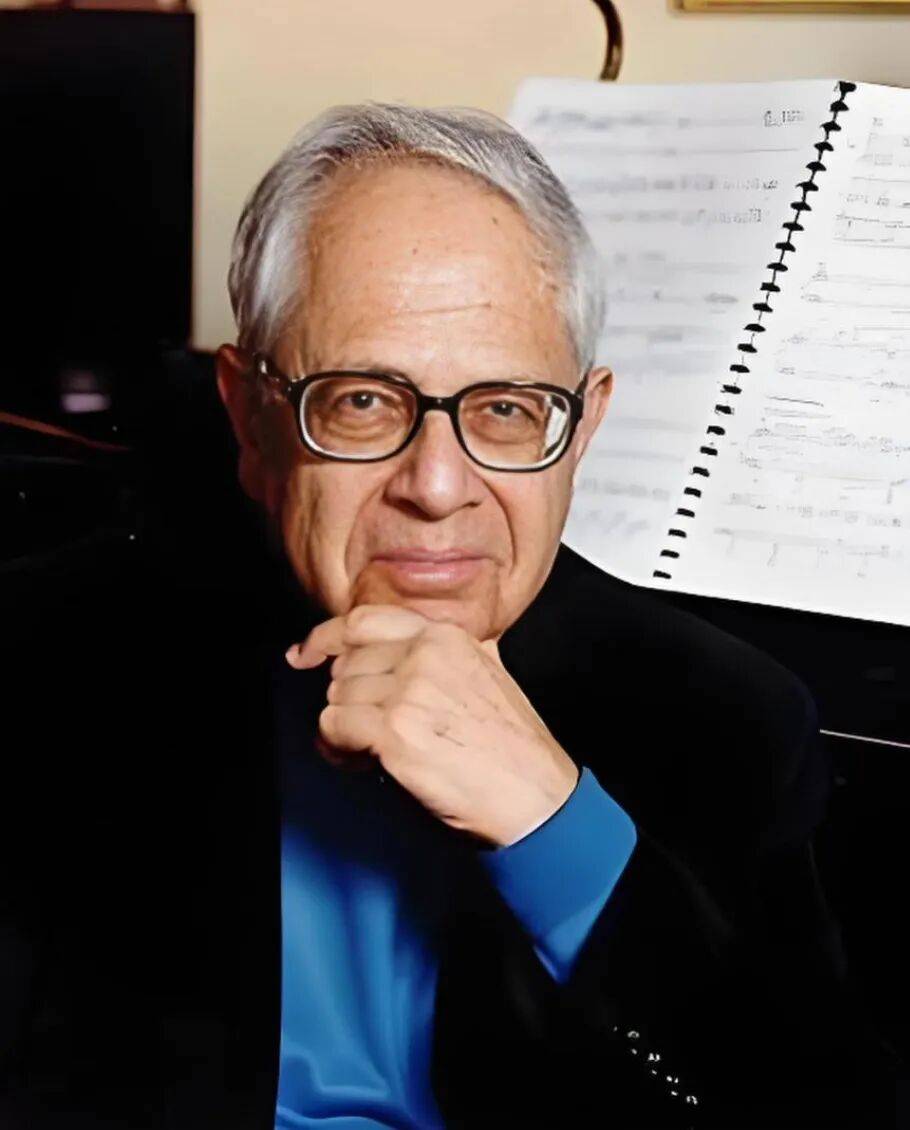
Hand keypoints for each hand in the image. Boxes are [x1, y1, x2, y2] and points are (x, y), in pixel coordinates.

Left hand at [285, 604, 578, 847]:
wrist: (535, 795)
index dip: (325, 637)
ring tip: (371, 753)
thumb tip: (389, 654)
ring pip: (336, 697)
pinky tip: (364, 763)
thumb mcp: (485, 673)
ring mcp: (409, 691)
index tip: (304, 654)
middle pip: (345, 666)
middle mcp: (425, 655)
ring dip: (342, 730)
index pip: (364, 621)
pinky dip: (338, 749)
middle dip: (347, 701)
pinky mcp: (395, 732)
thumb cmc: (512, 747)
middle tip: (367, 733)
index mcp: (445, 636)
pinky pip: (333, 727)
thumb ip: (442, 653)